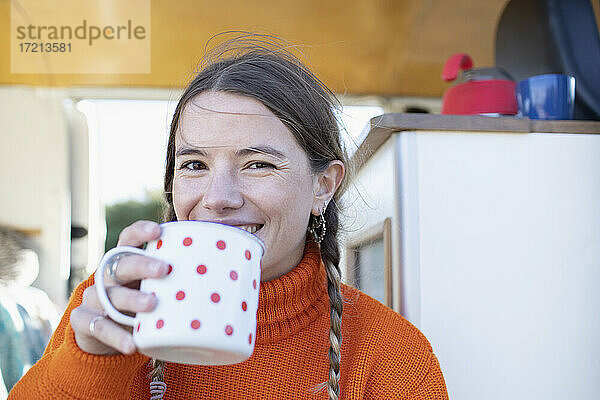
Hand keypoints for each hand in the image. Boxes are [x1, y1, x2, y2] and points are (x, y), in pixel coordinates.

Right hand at [70, 220, 168, 354]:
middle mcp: (106, 276)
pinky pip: (98, 327)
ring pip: (110, 295)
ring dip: (131, 299)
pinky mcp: (83, 322)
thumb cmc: (137, 304)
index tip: (158, 230)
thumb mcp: (153, 290)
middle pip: (121, 265)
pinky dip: (116, 336)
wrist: (101, 335)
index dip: (140, 232)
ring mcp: (92, 298)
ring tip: (152, 305)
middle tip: (164, 269)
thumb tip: (223, 278)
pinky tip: (132, 344)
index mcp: (124, 262)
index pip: (128, 239)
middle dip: (142, 265)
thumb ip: (176, 282)